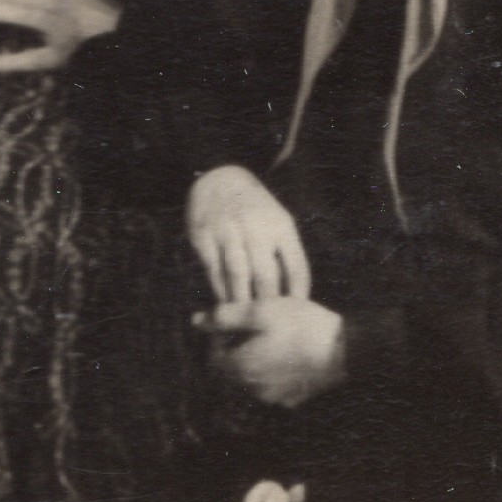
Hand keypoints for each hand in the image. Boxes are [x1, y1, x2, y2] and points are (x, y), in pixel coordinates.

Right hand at [185, 166, 311, 305]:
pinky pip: (214, 269)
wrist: (219, 177)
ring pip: (238, 275)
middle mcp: (255, 226)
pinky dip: (220, 289)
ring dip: (242, 301)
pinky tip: (225, 301)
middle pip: (266, 276)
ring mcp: (227, 229)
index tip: (295, 314)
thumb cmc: (256, 209)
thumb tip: (296, 297)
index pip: (296, 268)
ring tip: (246, 318)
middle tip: (268, 324)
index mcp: (280, 225)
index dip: (298, 296)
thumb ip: (287, 254)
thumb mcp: (278, 221)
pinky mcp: (204, 234)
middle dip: (268, 303)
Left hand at [194, 295, 344, 409]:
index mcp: (241, 368)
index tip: (235, 320)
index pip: (212, 359)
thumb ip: (224, 317)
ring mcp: (275, 399)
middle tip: (253, 326)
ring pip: (250, 380)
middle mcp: (254, 390)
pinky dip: (272, 371)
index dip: (218, 337)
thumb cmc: (299, 325)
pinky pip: (271, 387)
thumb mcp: (259, 311)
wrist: (343, 350)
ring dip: (253, 360)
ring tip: (271, 337)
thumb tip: (195, 321)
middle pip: (231, 372)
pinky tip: (287, 352)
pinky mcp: (293, 400)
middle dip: (235, 350)